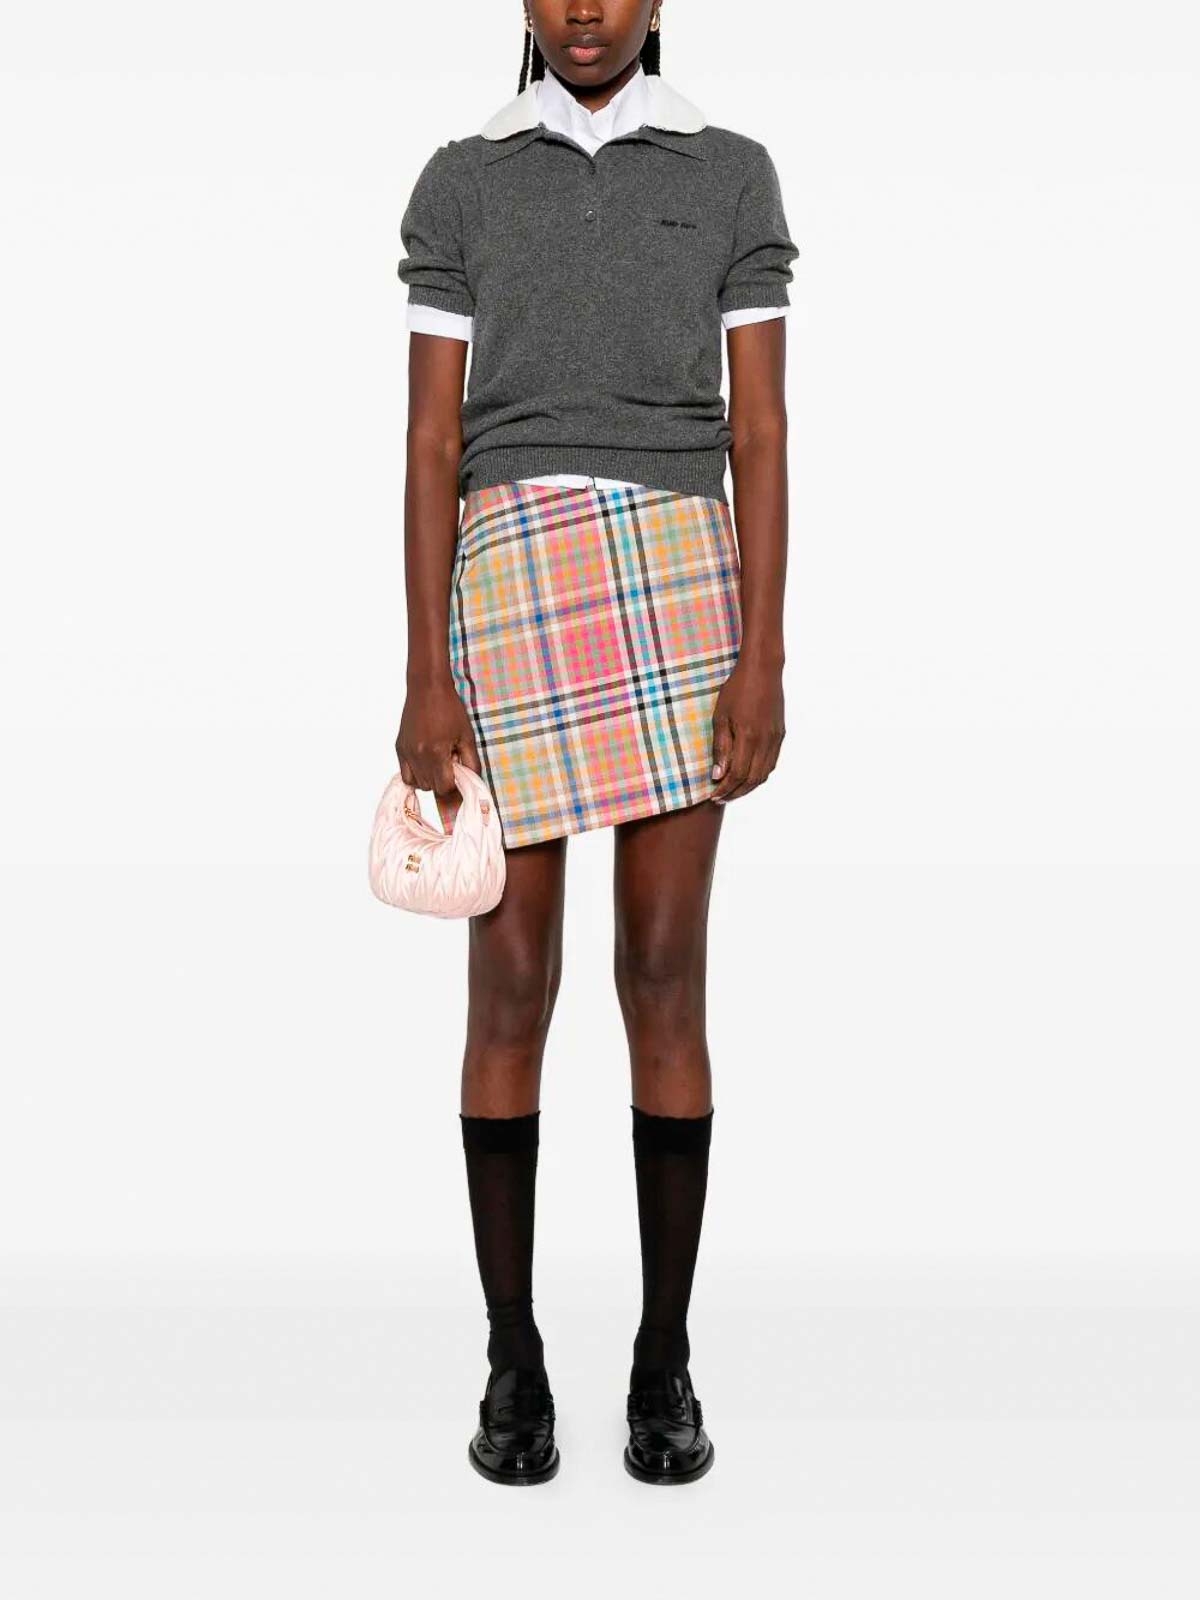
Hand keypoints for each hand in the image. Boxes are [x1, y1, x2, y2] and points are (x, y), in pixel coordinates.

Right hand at [395, 675, 481, 812]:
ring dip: (430, 780)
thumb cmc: (450, 709)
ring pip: (418, 784)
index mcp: (436, 753)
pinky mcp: (399, 748)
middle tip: (450, 763)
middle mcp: (418, 755)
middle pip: (431, 788)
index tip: (459, 774)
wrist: (427, 688)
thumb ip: (471, 762)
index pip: (444, 788)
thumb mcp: (467, 736)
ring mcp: (406, 753)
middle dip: (443, 781)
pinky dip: (416, 776)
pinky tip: (427, 764)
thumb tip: (472, 781)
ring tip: (439, 762)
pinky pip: (406, 775)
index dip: (454, 785)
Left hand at [709, 658, 784, 803]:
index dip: (725, 789)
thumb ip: (721, 747)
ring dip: (748, 787)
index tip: (713, 796)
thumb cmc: (737, 690)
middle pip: (753, 780)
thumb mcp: (720, 717)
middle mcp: (766, 742)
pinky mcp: (780, 734)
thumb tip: (718, 775)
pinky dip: (759, 774)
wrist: (763, 670)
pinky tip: (747, 775)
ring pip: (764, 774)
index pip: (738, 775)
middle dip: (736, 793)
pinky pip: (771, 763)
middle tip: (720, 798)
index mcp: (749, 737)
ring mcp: (776, 739)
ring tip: (732, 790)